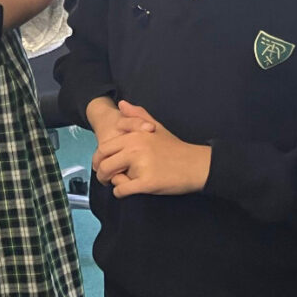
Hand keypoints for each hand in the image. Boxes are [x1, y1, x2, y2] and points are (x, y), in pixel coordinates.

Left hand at [93, 101, 211, 197]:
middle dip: (100, 172)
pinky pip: (122, 190)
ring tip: (116, 183)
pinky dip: (120, 193)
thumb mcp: (156, 127)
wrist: (198, 165)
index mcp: (134, 136)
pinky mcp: (147, 182)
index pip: (104, 148)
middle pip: (104, 162)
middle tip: (103, 177)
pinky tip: (124, 192)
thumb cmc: (176, 148)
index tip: (100, 164)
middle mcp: (135, 149)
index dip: (98, 158)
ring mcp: (141, 166)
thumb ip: (138, 115)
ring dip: (110, 182)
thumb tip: (121, 104)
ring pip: (111, 176)